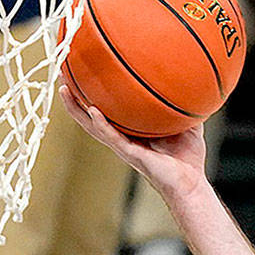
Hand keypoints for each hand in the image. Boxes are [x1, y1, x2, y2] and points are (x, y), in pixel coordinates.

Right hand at [58, 84, 208, 205]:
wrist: (191, 182)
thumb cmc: (189, 158)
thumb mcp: (188, 124)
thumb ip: (185, 104)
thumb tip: (192, 80)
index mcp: (132, 129)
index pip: (108, 108)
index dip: (93, 92)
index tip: (83, 71)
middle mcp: (122, 137)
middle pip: (90, 114)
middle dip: (74, 96)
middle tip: (61, 73)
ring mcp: (122, 145)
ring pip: (92, 125)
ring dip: (76, 109)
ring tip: (64, 89)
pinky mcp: (129, 154)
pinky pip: (110, 137)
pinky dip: (101, 124)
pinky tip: (92, 110)